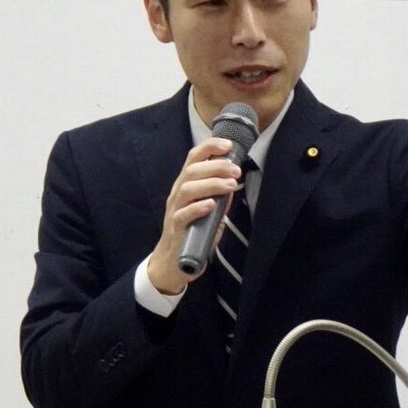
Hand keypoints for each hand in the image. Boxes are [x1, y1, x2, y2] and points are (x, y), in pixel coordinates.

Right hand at [147, 137, 240, 294]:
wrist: (172, 262)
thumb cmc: (192, 232)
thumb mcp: (208, 210)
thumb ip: (219, 197)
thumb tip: (232, 182)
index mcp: (185, 185)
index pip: (193, 158)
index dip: (209, 147)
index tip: (228, 145)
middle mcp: (177, 194)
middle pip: (192, 171)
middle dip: (216, 166)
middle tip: (236, 170)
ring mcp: (174, 211)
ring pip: (188, 189)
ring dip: (211, 184)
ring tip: (231, 185)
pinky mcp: (175, 229)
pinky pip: (182, 215)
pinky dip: (198, 207)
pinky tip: (211, 205)